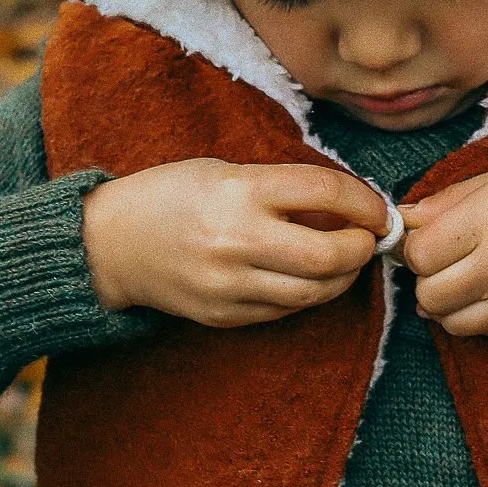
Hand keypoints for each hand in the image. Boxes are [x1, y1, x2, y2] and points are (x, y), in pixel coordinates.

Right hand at [82, 158, 390, 326]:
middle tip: (367, 241)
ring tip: (343, 262)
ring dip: (341, 278)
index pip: (325, 192)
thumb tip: (349, 207)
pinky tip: (306, 279)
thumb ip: (283, 188)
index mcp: (239, 190)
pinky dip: (307, 295)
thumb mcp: (225, 171)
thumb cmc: (172, 197)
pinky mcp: (224, 315)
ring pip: (313, 292)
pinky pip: (285, 310)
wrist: (110, 243)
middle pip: (328, 255)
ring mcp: (229, 284)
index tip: (377, 210)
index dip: (365, 203)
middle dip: (361, 249)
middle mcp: (236, 239)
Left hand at [399, 157, 487, 335]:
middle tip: (447, 255)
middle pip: (426, 288)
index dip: (416, 243)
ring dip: (444, 300)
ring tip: (464, 275)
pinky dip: (469, 315)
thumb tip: (407, 217)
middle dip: (427, 274)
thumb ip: (456, 196)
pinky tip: (487, 291)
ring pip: (444, 318)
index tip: (431, 233)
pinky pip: (475, 331)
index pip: (419, 250)